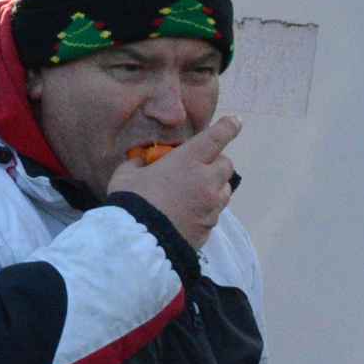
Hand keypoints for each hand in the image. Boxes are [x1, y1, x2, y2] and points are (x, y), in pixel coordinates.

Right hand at [107, 115, 240, 247]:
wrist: (139, 242)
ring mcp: (211, 206)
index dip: (228, 127)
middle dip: (217, 162)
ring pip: (225, 190)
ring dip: (216, 186)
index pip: (216, 138)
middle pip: (227, 165)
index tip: (236, 121)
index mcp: (188, 161)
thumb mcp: (127, 175)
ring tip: (196, 190)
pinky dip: (207, 208)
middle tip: (200, 165)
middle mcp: (206, 181)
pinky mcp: (210, 226)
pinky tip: (190, 211)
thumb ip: (138, 164)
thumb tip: (142, 162)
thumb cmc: (132, 201)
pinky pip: (215, 212)